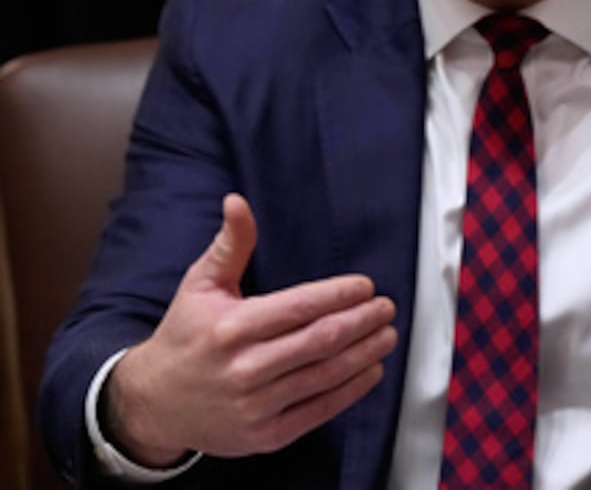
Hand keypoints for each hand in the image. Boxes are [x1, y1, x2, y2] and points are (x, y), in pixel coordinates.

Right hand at [103, 193, 396, 465]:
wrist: (155, 403)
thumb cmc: (185, 335)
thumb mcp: (201, 283)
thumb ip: (231, 243)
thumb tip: (237, 201)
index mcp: (231, 328)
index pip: (298, 307)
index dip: (337, 295)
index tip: (365, 285)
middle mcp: (244, 369)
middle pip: (318, 342)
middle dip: (360, 322)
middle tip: (385, 307)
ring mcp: (255, 407)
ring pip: (324, 376)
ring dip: (363, 354)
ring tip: (387, 334)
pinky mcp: (265, 437)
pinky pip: (317, 412)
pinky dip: (350, 391)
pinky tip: (371, 371)